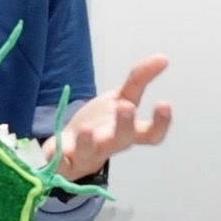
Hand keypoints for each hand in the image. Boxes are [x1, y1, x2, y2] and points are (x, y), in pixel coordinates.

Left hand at [42, 54, 170, 181]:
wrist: (68, 146)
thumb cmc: (100, 124)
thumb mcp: (120, 98)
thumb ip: (139, 80)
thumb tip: (163, 57)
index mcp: (126, 132)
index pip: (150, 134)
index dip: (160, 123)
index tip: (164, 104)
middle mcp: (109, 145)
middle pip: (121, 141)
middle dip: (124, 125)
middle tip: (126, 107)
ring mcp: (86, 155)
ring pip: (89, 152)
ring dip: (87, 142)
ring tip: (86, 129)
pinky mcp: (62, 162)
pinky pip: (60, 163)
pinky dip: (57, 158)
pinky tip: (55, 151)